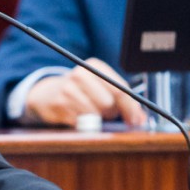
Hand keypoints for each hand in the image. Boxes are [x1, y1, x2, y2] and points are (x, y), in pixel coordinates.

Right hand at [24, 58, 147, 127]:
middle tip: (106, 111)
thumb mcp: (102, 88)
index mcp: (94, 66)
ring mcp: (67, 89)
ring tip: (91, 111)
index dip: (130, 107)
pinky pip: (81, 122)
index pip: (119, 89)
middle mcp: (80, 74)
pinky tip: (77, 114)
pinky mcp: (59, 104)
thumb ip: (123, 101)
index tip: (135, 120)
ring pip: (95, 115)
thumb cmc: (82, 90)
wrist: (49, 93)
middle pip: (108, 104)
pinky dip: (83, 123)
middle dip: (111, 113)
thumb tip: (140, 119)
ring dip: (97, 119)